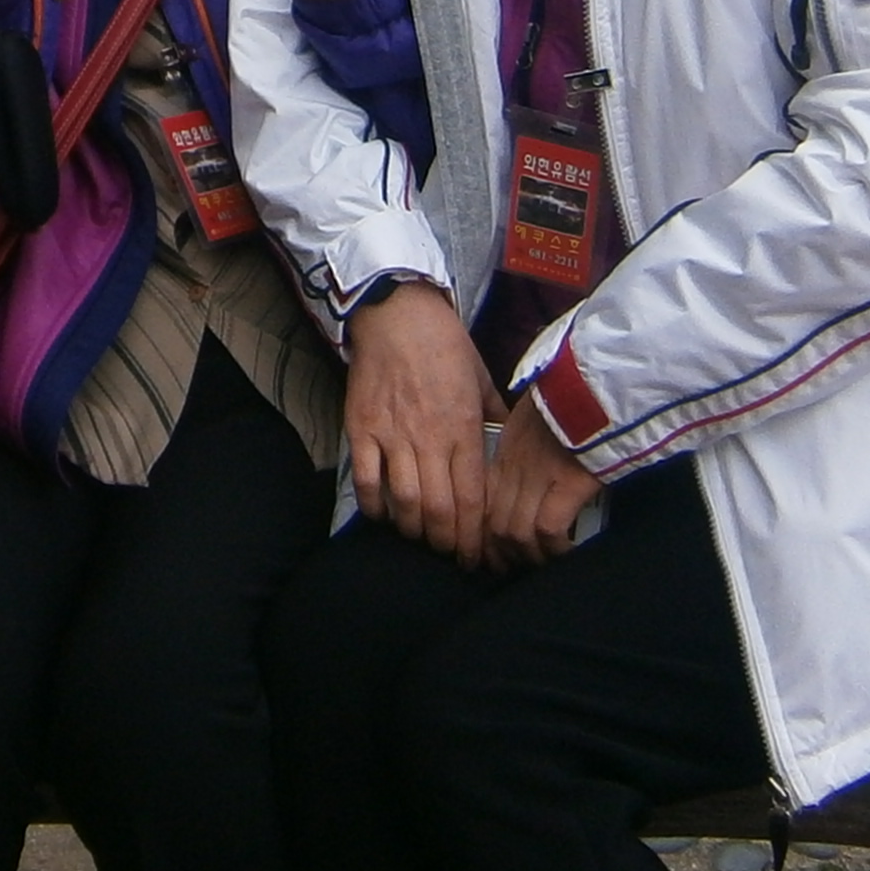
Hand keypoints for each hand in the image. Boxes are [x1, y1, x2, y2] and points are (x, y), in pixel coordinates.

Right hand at [345, 285, 491, 563]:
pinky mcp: (362, 429)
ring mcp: (392, 436)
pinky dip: (374, 506)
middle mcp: (430, 439)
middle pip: (438, 510)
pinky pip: (366, 480)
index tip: (476, 557)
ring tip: (419, 537)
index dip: (474, 536)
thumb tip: (507, 446)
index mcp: (465, 429)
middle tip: (449, 554)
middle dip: (446, 543)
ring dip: (413, 529)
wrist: (397, 313)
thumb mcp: (482, 378)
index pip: (473, 498)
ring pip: (404, 502)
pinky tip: (382, 515)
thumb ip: (496, 416)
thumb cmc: (444, 344)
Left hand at [481, 388, 606, 570]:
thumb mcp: (536, 415)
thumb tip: (532, 467)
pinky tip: (567, 554)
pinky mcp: (567, 484)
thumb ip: (527, 442)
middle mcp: (516, 466)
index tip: (492, 550)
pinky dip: (554, 549)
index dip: (485, 532)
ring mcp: (539, 475)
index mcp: (507, 449)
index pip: (484, 501)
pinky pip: (548, 530)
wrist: (599, 380)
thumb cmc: (575, 395)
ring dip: (529, 555)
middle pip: (494, 523)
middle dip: (502, 552)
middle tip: (514, 569)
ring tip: (544, 565)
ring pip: (516, 532)